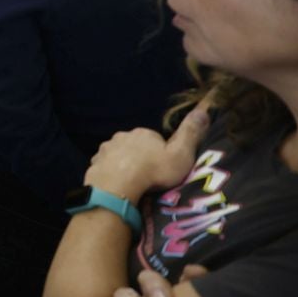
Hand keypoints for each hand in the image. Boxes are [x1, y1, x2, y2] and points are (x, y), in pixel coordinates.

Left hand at [85, 102, 212, 199]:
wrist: (118, 185)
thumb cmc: (154, 170)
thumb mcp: (181, 154)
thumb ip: (190, 134)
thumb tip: (202, 111)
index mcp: (143, 133)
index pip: (155, 139)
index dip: (161, 153)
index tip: (165, 167)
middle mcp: (123, 136)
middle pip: (136, 146)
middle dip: (141, 157)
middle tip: (149, 176)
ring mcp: (107, 148)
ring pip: (120, 155)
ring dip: (126, 164)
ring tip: (134, 182)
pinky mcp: (95, 162)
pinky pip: (107, 166)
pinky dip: (113, 173)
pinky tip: (119, 184)